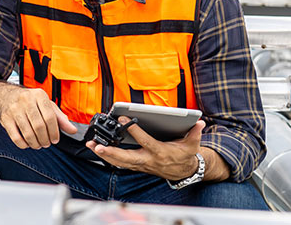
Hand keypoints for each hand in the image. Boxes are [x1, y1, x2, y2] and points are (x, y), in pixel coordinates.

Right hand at [0, 87, 77, 149]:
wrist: (5, 96)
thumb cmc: (30, 102)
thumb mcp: (46, 105)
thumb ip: (60, 118)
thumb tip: (73, 130)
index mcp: (39, 95)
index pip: (50, 117)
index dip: (54, 132)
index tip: (55, 140)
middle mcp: (26, 100)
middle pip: (39, 126)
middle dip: (45, 140)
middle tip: (47, 144)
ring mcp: (14, 109)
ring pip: (28, 133)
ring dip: (36, 143)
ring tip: (39, 145)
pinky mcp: (6, 119)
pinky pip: (16, 137)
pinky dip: (24, 144)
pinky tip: (27, 144)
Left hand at [86, 117, 204, 180]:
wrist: (184, 172)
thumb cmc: (185, 156)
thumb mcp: (192, 145)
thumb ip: (194, 134)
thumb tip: (199, 123)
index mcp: (160, 152)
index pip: (146, 141)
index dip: (135, 131)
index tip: (125, 119)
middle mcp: (148, 160)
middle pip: (126, 158)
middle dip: (111, 152)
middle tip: (97, 145)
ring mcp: (141, 164)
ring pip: (120, 161)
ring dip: (104, 155)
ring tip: (91, 145)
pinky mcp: (136, 165)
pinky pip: (120, 162)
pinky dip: (108, 157)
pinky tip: (97, 150)